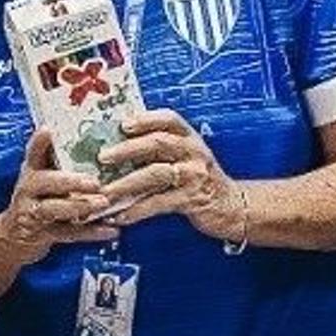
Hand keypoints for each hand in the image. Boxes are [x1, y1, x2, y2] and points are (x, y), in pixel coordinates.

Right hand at [0, 126, 116, 258]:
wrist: (10, 238)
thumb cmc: (33, 202)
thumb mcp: (39, 179)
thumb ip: (55, 162)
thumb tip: (85, 140)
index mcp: (31, 172)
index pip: (33, 153)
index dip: (39, 143)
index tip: (48, 131)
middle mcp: (28, 190)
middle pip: (47, 182)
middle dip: (71, 181)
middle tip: (95, 182)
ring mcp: (32, 213)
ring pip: (55, 209)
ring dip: (80, 205)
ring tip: (103, 204)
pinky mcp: (41, 234)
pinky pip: (68, 233)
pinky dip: (91, 232)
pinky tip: (110, 230)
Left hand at [94, 107, 242, 238]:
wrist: (232, 206)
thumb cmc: (199, 179)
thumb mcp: (186, 156)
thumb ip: (160, 148)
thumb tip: (116, 146)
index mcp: (189, 137)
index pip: (169, 119)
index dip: (146, 119)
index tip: (123, 123)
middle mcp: (193, 152)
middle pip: (158, 143)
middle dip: (128, 149)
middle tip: (103, 156)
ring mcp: (194, 175)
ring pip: (156, 174)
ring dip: (127, 183)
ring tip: (105, 191)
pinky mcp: (192, 200)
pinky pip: (160, 203)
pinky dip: (138, 210)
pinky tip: (121, 216)